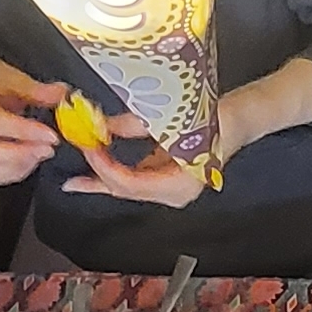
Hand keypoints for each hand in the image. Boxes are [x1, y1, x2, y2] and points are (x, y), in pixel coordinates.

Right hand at [0, 59, 68, 184]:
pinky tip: (27, 162)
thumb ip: (35, 89)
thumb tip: (60, 95)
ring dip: (15, 167)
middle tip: (46, 150)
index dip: (24, 131)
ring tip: (39, 155)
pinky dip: (7, 174)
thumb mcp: (10, 76)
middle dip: (18, 155)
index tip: (50, 135)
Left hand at [60, 114, 208, 206]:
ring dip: (102, 179)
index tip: (87, 149)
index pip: (130, 183)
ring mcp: (171, 189)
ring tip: (75, 178)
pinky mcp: (167, 178)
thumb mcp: (170, 119)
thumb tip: (99, 126)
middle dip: (97, 180)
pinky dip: (115, 173)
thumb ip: (132, 125)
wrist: (241, 117)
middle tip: (70, 176)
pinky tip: (97, 168)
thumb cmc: (215, 117)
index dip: (104, 167)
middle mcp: (175, 194)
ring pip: (128, 188)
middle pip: (125, 191)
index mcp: (180, 186)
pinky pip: (135, 180)